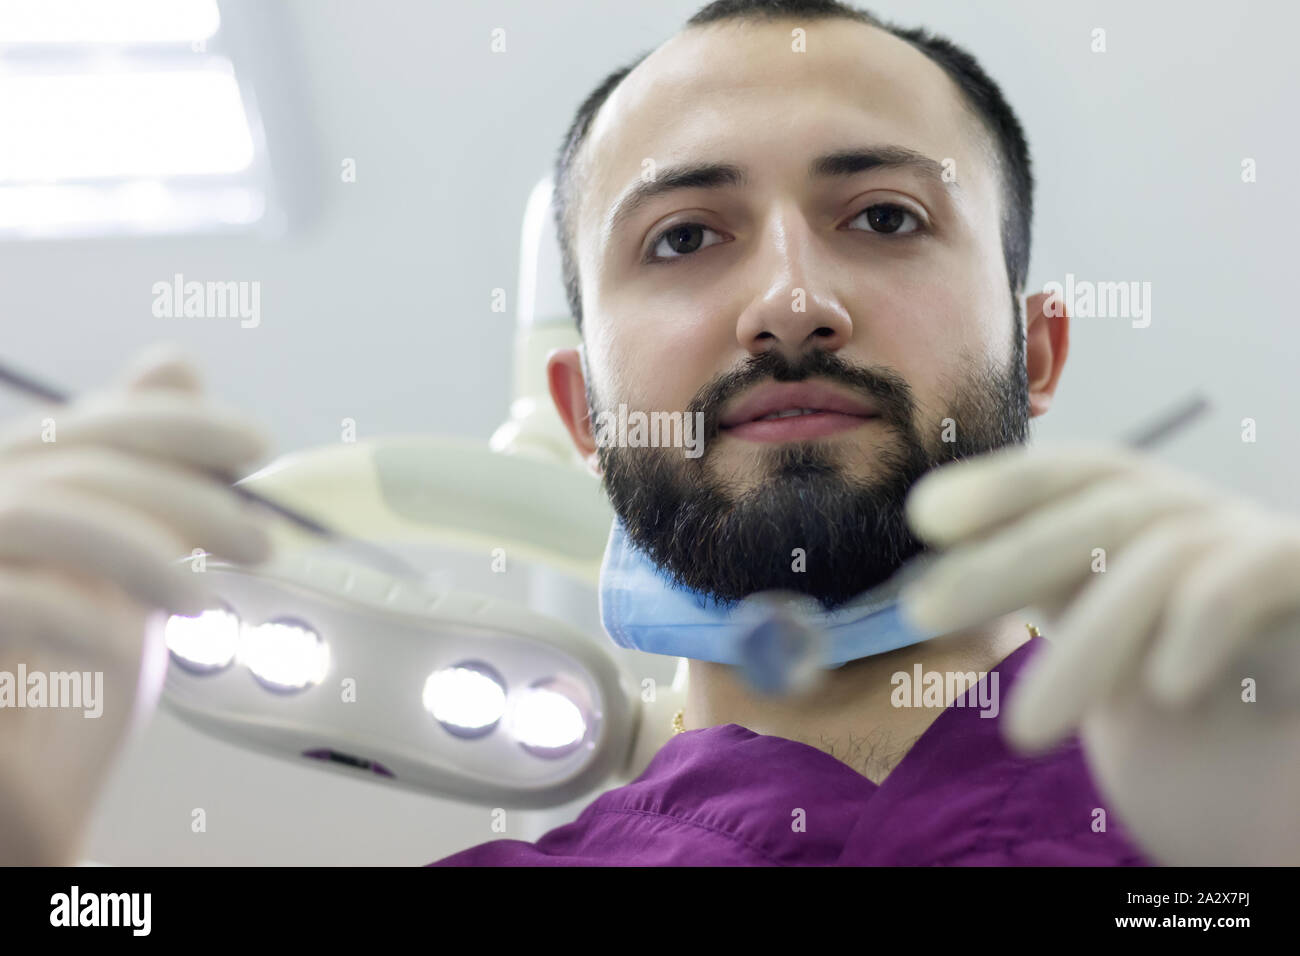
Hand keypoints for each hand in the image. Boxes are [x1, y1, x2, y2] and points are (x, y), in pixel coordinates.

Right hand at [0, 345, 272, 863]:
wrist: (21, 816)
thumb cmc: (67, 700)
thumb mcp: (126, 580)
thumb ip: (144, 484)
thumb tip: (172, 361)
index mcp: (11, 492)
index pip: (86, 425)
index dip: (173, 423)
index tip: (256, 447)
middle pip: (69, 461)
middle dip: (181, 493)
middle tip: (263, 541)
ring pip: (38, 512)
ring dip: (142, 547)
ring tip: (209, 602)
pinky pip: (7, 598)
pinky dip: (78, 614)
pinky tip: (128, 647)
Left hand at [898, 441, 1299, 863]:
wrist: (1282, 708)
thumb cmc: (1171, 655)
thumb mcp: (1093, 612)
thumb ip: (1030, 583)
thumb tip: (923, 588)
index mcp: (1133, 505)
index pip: (1068, 476)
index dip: (1001, 486)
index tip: (925, 515)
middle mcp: (1189, 510)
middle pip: (1097, 516)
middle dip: (1004, 562)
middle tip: (920, 611)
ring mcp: (1248, 540)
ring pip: (1158, 566)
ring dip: (1088, 648)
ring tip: (1025, 731)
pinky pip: (1251, 577)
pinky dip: (1203, 621)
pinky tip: (1163, 688)